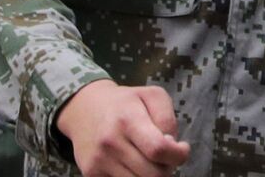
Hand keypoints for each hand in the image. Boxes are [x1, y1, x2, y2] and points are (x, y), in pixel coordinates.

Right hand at [56, 80, 191, 176]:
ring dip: (151, 176)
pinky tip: (133, 165)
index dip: (178, 155)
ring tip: (149, 160)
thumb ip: (167, 119)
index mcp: (127, 119)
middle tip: (164, 157)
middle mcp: (110, 141)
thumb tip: (170, 145)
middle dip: (167, 168)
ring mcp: (99, 160)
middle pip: (154, 174)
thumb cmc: (125, 103)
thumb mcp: (152, 96)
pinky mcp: (91, 173)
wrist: (83, 109)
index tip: (181, 149)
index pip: (159, 149)